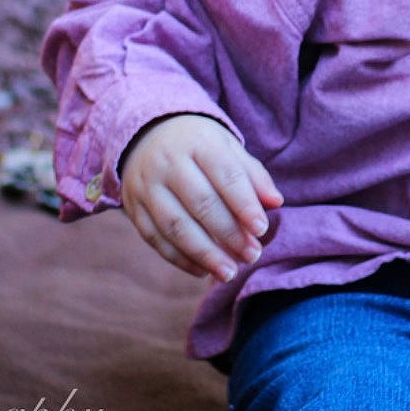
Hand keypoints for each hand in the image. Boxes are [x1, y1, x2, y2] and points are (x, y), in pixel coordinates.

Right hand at [118, 114, 283, 281]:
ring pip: (175, 226)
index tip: (261, 229)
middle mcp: (168, 162)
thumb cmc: (200, 148)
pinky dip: (181, 259)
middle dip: (229, 234)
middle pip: (201, 203)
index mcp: (199, 142)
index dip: (244, 204)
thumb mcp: (228, 148)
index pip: (225, 174)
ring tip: (229, 273)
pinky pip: (156, 239)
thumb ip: (253, 176)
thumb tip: (276, 203)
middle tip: (251, 256)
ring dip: (205, 254)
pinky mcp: (133, 207)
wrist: (147, 137)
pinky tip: (203, 271)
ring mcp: (146, 186)